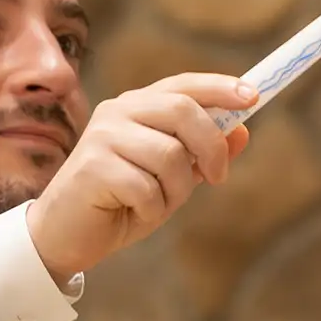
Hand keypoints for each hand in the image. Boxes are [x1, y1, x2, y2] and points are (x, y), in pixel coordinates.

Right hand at [26, 73, 255, 281]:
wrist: (66, 235)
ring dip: (176, 190)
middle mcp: (117, 111)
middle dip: (212, 146)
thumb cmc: (121, 202)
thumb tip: (243, 132)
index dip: (220, 88)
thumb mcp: (171, 179)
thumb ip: (201, 154)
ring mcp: (102, 137)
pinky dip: (152, 209)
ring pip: (171, 155)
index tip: (253, 97)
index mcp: (136, 106)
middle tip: (218, 178)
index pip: (184, 85)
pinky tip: (132, 213)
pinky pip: (147, 188)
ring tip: (156, 204)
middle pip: (184, 111)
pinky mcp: (92, 167)